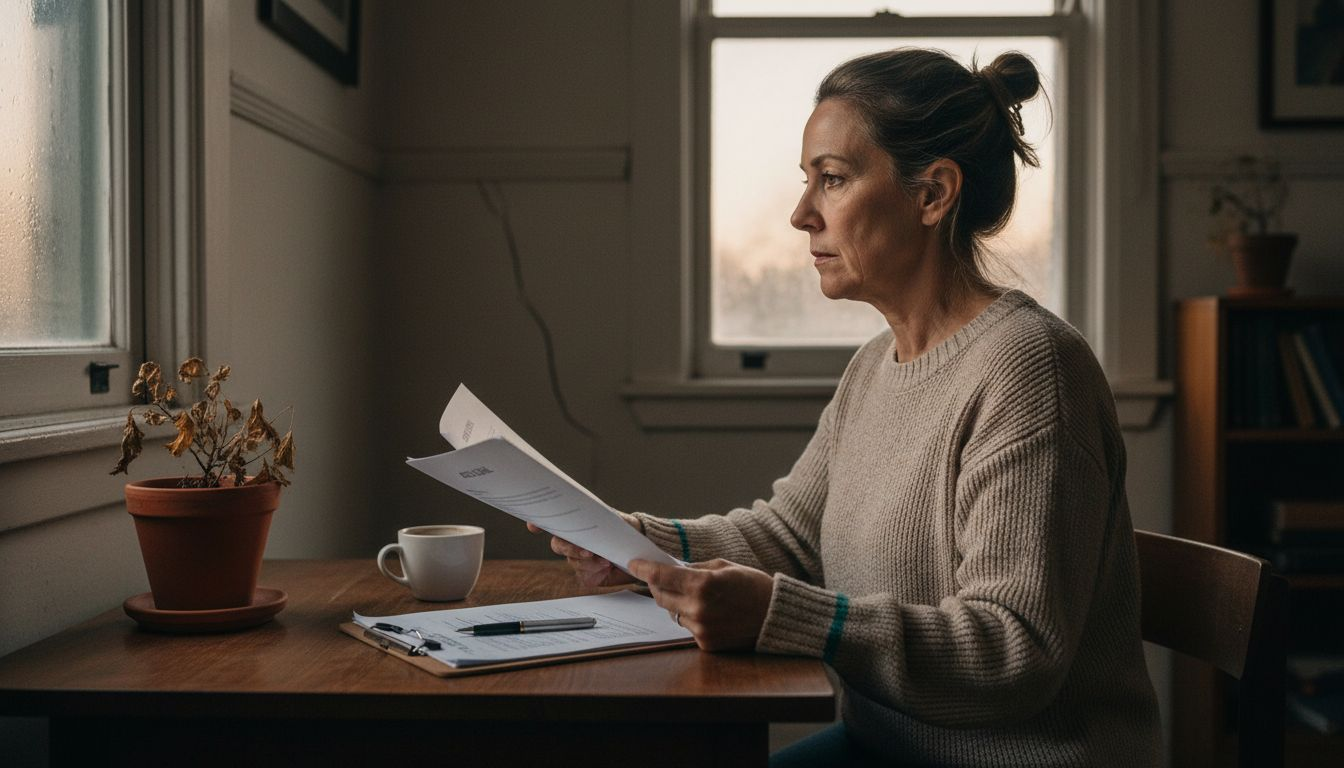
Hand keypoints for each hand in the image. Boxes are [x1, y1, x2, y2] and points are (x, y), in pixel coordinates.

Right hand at [527, 512, 639, 586]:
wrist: (640, 548)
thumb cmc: (623, 529)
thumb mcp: (613, 518)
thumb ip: (598, 516)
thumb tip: (589, 516)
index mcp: (575, 525)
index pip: (551, 523)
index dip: (538, 523)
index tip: (533, 526)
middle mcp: (572, 543)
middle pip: (558, 545)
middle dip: (570, 548)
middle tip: (587, 551)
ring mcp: (578, 561)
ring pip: (573, 562)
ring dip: (589, 561)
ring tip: (606, 559)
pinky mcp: (587, 576)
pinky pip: (584, 576)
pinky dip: (596, 572)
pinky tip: (607, 567)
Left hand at [626, 558, 773, 651]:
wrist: (776, 617)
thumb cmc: (752, 586)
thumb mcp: (723, 566)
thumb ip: (694, 568)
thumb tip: (671, 568)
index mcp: (702, 584)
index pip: (660, 576)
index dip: (643, 569)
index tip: (633, 564)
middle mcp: (698, 609)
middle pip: (660, 596)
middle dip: (658, 585)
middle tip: (663, 577)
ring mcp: (701, 629)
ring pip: (672, 612)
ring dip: (677, 602)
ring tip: (697, 596)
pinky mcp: (705, 644)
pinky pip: (687, 627)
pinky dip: (691, 617)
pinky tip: (709, 612)